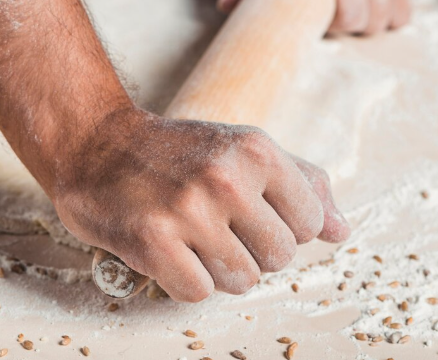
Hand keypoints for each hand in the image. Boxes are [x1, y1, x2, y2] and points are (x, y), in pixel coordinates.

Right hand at [50, 107, 349, 302]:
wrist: (96, 145)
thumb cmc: (174, 152)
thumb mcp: (243, 149)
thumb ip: (301, 184)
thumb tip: (340, 230)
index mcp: (256, 150)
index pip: (308, 224)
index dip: (281, 226)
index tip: (248, 212)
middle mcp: (226, 178)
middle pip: (279, 258)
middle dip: (251, 250)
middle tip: (213, 224)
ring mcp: (188, 211)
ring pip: (242, 281)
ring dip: (217, 268)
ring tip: (190, 236)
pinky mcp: (153, 242)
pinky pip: (198, 293)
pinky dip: (184, 280)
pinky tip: (169, 250)